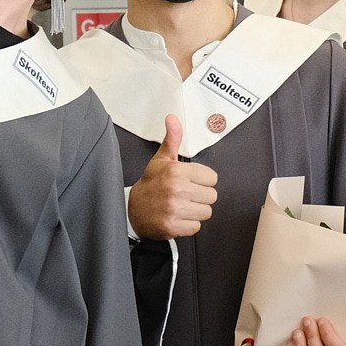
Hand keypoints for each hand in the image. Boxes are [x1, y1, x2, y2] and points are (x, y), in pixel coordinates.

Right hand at [127, 116, 218, 239]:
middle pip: (212, 196)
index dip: (202, 181)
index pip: (212, 178)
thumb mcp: (161, 159)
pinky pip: (196, 227)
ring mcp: (174, 209)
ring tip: (181, 206)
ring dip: (196, 211)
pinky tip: (178, 217)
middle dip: (201, 196)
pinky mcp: (173, 226)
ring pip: (206, 212)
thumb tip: (173, 118)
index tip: (190, 182)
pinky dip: (188, 225)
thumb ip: (173, 139)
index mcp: (176, 171)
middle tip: (185, 195)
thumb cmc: (151, 184)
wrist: (132, 209)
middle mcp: (176, 190)